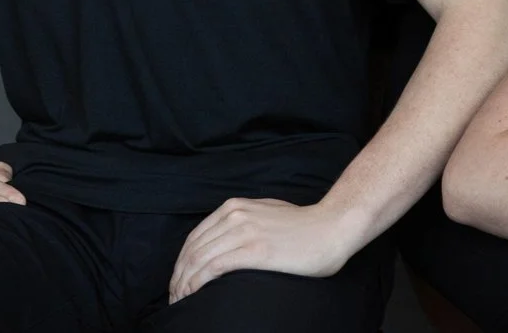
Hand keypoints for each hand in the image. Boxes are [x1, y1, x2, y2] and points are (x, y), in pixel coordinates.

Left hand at [168, 197, 362, 302]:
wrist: (332, 228)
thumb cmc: (304, 226)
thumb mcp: (267, 213)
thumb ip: (244, 221)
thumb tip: (225, 240)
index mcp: (235, 206)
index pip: (195, 237)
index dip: (181, 262)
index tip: (179, 281)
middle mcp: (235, 215)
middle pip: (193, 249)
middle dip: (179, 276)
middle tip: (175, 297)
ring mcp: (244, 231)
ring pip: (199, 259)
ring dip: (184, 283)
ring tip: (182, 301)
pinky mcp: (254, 250)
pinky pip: (213, 268)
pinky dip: (198, 283)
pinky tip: (193, 294)